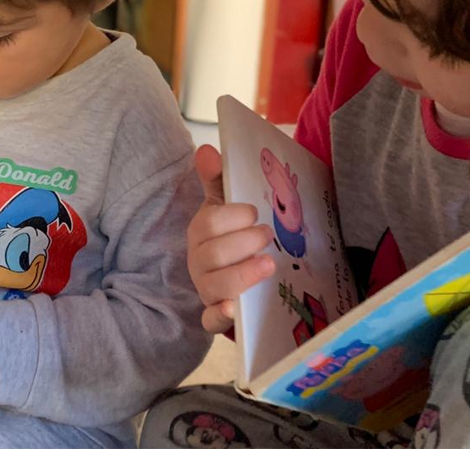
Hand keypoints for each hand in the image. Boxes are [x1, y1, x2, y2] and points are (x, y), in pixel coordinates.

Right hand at [187, 145, 275, 334]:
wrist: (236, 276)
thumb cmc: (232, 237)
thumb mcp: (225, 208)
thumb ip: (217, 179)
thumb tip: (207, 149)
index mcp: (200, 234)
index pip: (208, 224)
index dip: (232, 217)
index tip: (253, 212)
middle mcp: (199, 263)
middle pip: (213, 255)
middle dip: (244, 243)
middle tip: (267, 236)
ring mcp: (207, 291)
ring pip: (215, 286)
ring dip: (243, 274)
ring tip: (269, 264)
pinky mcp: (217, 316)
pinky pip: (210, 321)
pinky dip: (220, 316)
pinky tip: (233, 310)